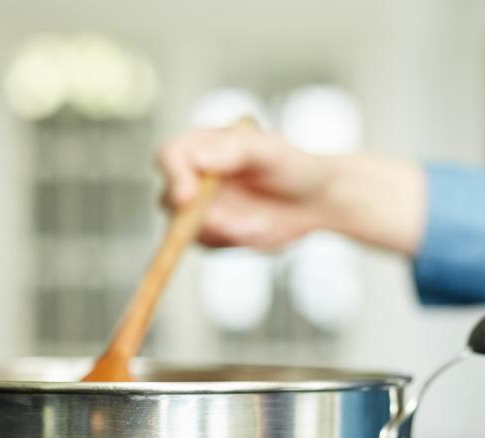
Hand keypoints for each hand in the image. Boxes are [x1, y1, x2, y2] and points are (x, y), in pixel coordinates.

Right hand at [157, 126, 424, 252]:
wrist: (315, 200)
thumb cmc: (293, 166)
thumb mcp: (269, 151)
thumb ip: (234, 151)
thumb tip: (198, 160)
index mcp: (201, 145)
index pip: (170, 157)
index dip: (173, 177)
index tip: (188, 197)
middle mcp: (192, 176)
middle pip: (169, 198)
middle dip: (202, 216)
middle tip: (240, 224)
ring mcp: (198, 207)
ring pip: (189, 228)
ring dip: (227, 231)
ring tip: (263, 224)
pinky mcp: (211, 234)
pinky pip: (209, 245)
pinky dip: (235, 241)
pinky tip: (261, 229)